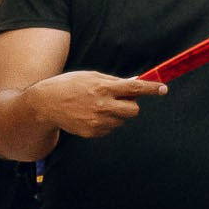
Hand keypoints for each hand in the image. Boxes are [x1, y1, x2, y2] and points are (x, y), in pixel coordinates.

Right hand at [31, 71, 165, 138]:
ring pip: (121, 120)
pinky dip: (106, 122)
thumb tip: (134, 84)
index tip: (163, 88)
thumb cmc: (70, 85)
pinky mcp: (93, 132)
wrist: (45, 104)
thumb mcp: (90, 76)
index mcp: (102, 87)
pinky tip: (90, 115)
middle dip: (131, 105)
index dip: (151, 89)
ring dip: (117, 114)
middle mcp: (102, 105)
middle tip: (120, 99)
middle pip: (133, 110)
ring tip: (98, 106)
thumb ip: (113, 81)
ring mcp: (98, 121)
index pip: (134, 89)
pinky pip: (110, 128)